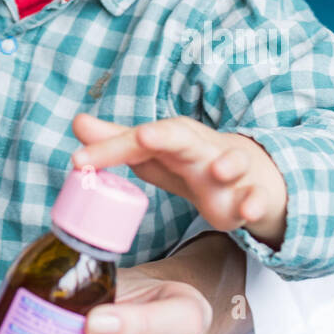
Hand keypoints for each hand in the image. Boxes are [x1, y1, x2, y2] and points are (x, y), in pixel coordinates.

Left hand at [71, 112, 287, 248]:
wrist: (251, 172)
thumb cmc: (193, 161)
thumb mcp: (155, 152)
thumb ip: (117, 141)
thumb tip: (77, 122)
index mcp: (173, 137)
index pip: (136, 140)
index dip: (108, 149)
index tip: (78, 160)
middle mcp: (201, 148)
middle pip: (183, 138)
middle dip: (165, 136)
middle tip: (145, 138)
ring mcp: (231, 170)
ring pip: (231, 162)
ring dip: (227, 165)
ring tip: (219, 171)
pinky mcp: (252, 193)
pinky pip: (256, 197)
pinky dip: (255, 203)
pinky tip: (248, 211)